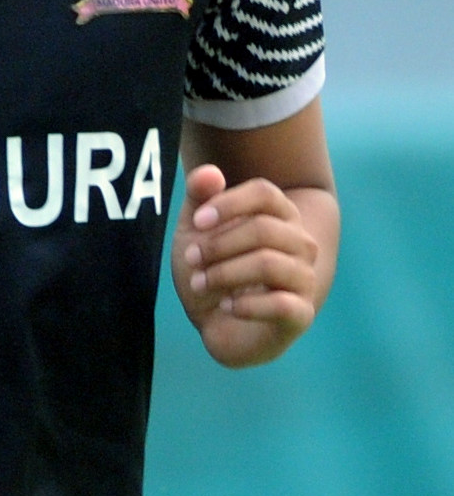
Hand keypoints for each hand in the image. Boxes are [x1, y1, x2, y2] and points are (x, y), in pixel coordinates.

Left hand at [174, 164, 325, 366]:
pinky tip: (227, 306)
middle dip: (217, 245)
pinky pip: (283, 304)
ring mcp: (305, 279)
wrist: (218, 323)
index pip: (265, 193)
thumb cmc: (212, 270)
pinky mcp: (301, 314)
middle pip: (263, 229)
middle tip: (191, 259)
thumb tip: (209, 172)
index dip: (228, 203)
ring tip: (201, 283)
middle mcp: (300, 245)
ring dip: (224, 273)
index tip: (197, 222)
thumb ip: (199, 199)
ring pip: (269, 264)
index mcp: (280, 218)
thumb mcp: (195, 233)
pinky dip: (246, 305)